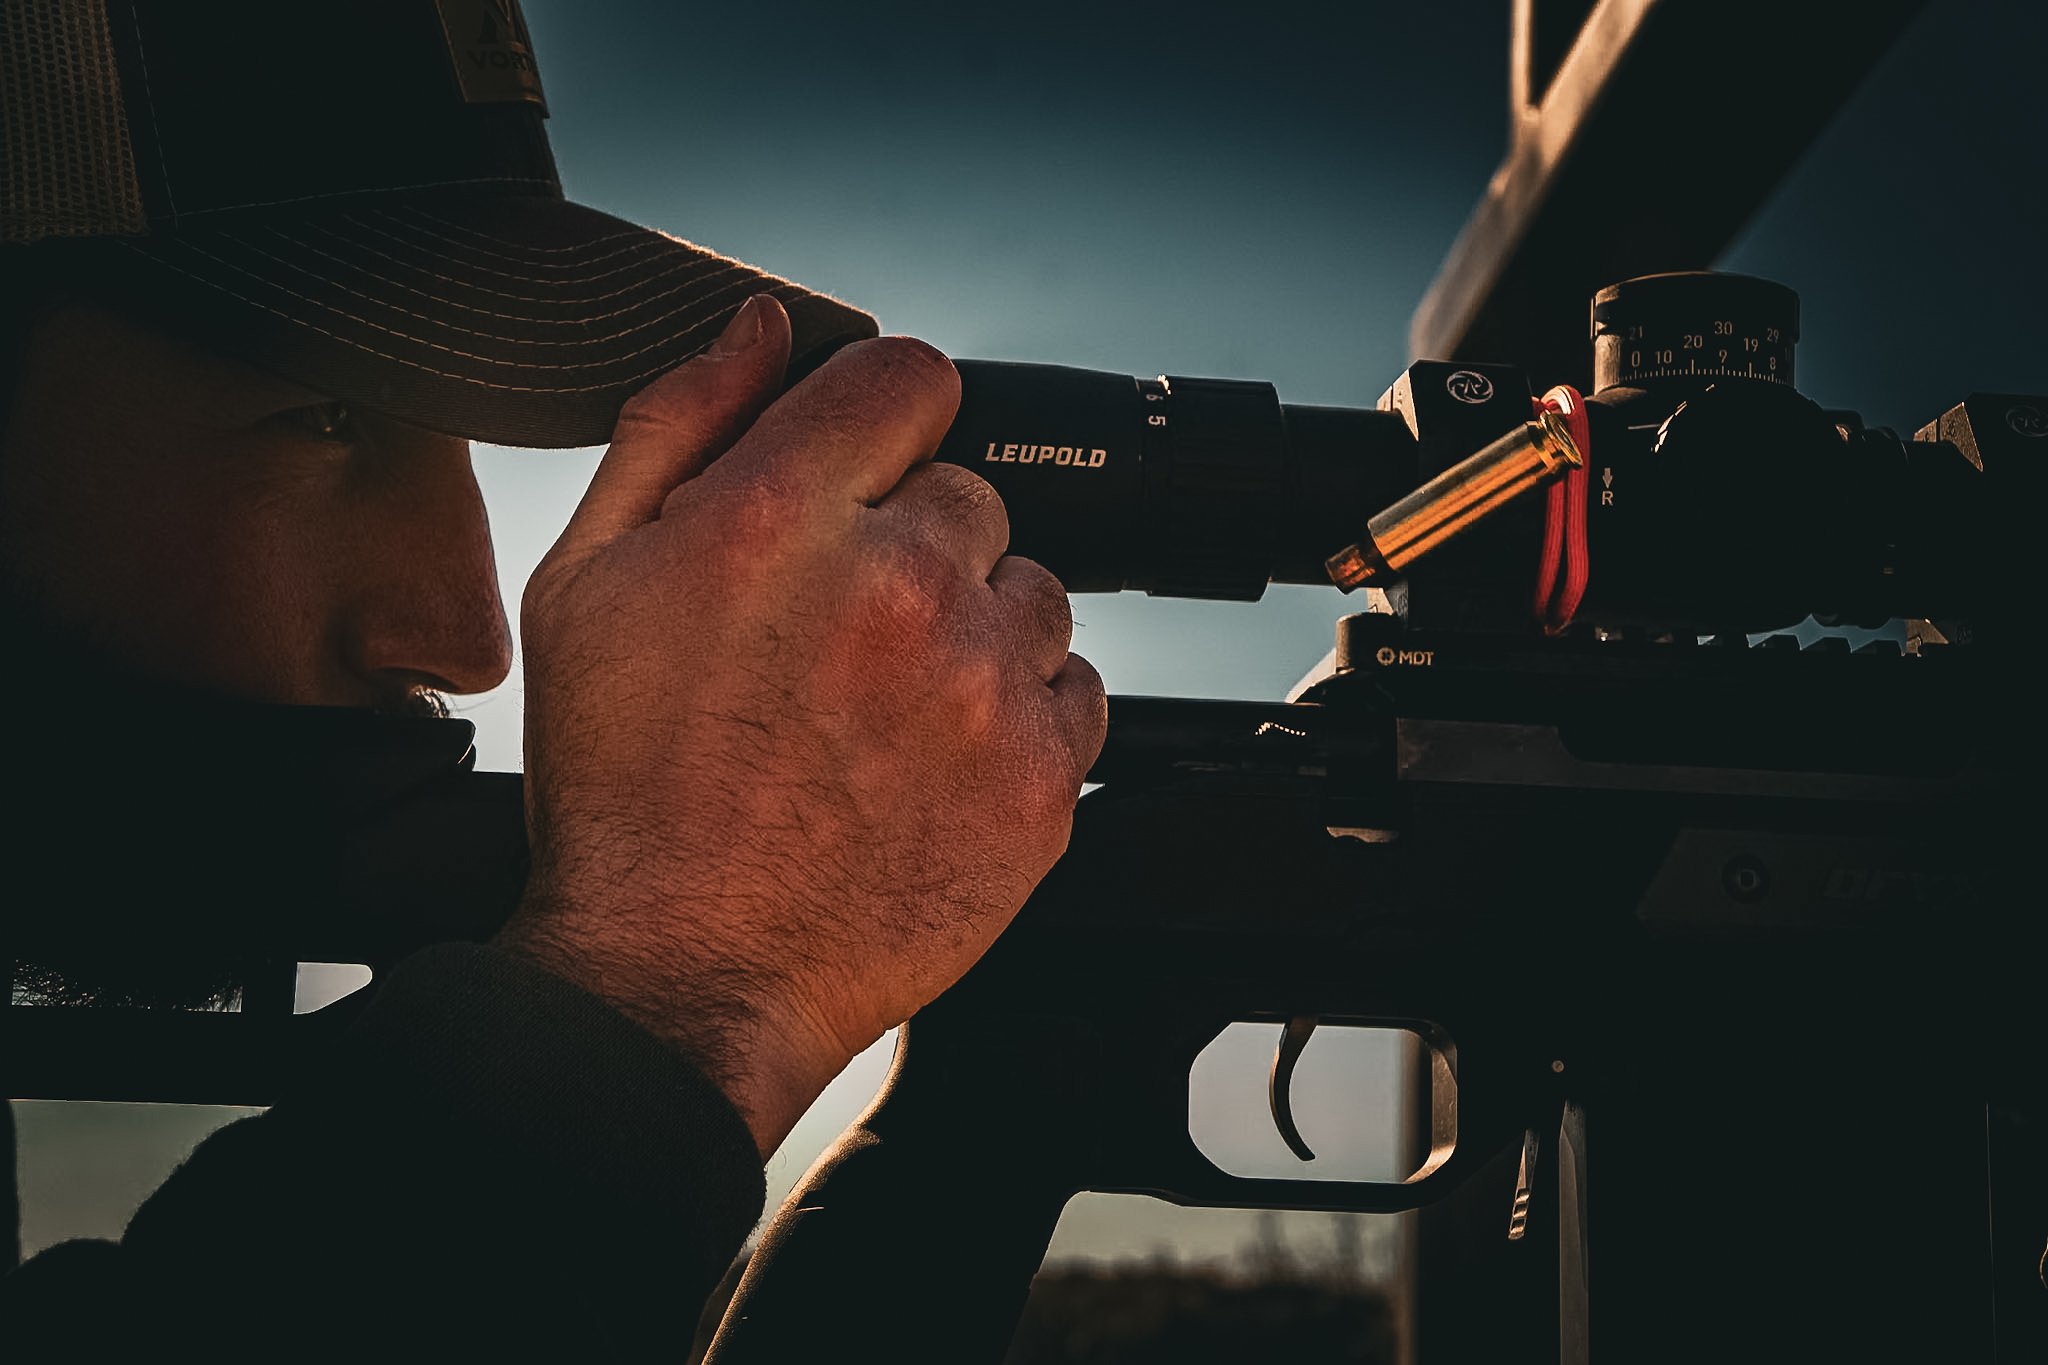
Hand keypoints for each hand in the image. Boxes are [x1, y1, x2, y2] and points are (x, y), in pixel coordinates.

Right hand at [495, 295, 1105, 1155]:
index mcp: (777, 519)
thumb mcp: (586, 582)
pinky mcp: (1043, 779)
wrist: (682, 974)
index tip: (865, 473)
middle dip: (911, 544)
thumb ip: (678, 427)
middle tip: (839, 640)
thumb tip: (763, 331)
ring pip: (1031, 589)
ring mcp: (983, 687)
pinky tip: (936, 762)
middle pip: (970, 491)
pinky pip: (1078, 689)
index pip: (907, 377)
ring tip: (885, 713)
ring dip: (974, 631)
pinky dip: (1021, 716)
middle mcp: (898, 587)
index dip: (883, 418)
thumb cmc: (622, 789)